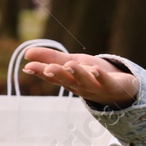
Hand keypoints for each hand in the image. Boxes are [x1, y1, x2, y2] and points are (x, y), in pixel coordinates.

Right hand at [21, 47, 139, 106]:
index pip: (52, 76)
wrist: (119, 91)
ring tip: (70, 65)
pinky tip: (95, 70)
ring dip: (78, 73)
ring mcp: (96, 87)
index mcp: (68, 80)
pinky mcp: (112, 86)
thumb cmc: (91, 76)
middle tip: (48, 69)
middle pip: (67, 79)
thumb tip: (25, 53)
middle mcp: (79, 85)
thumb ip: (50, 58)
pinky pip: (106, 82)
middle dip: (58, 74)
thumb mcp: (70, 63)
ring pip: (85, 80)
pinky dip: (100, 76)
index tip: (28, 67)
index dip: (40, 71)